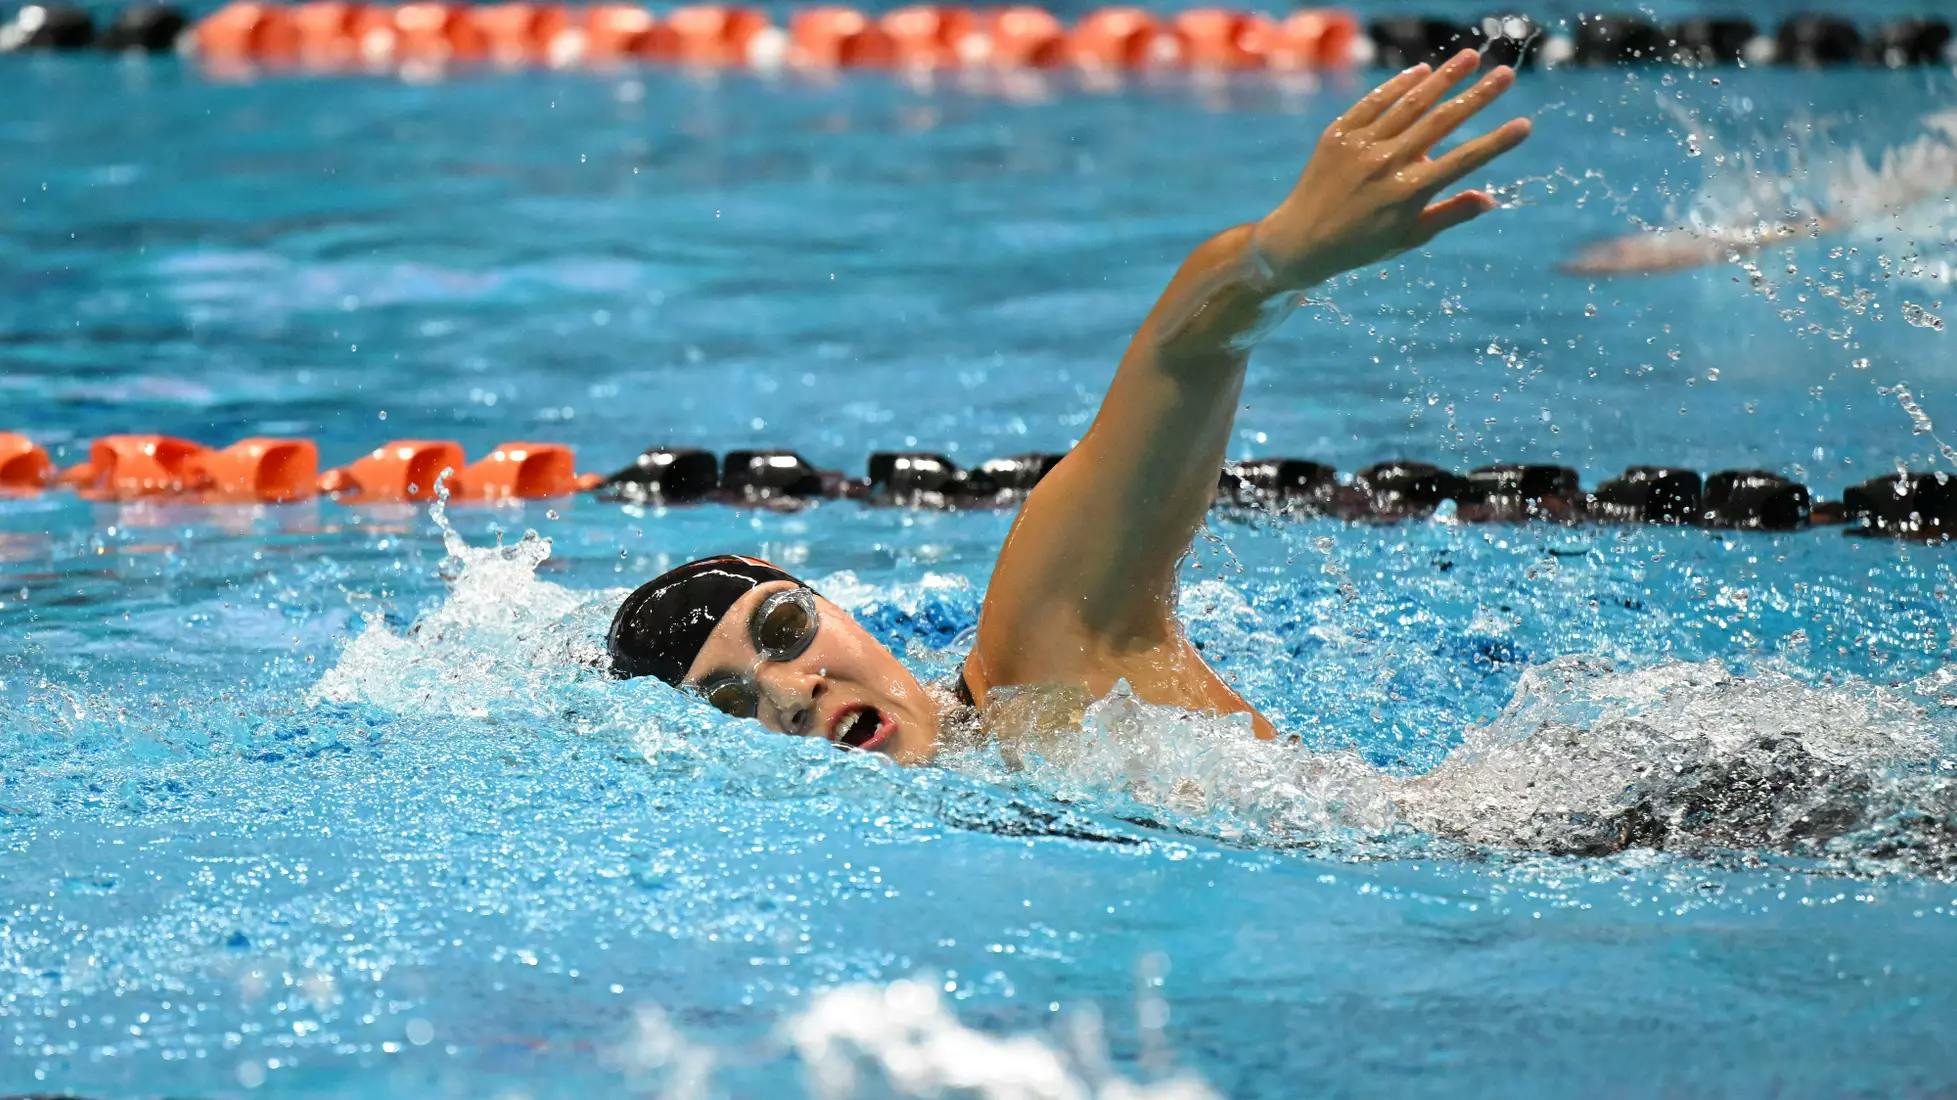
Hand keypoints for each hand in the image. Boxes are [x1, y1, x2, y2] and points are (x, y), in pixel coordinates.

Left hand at [1251, 49, 1531, 286]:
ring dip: (1443, 78)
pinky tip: (1421, 71)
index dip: (1496, 142)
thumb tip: (1490, 199)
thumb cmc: (1360, 245)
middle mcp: (1386, 164)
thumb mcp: (1407, 238)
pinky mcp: (1338, 134)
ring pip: (1410, 104)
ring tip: (1470, 57)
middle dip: (1478, 96)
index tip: (1525, 125)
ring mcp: (1361, 146)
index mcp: (1408, 193)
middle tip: (1506, 75)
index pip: (1464, 162)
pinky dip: (1398, 86)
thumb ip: (1449, 215)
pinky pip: (1373, 103)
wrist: (1299, 241)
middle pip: (1442, 122)